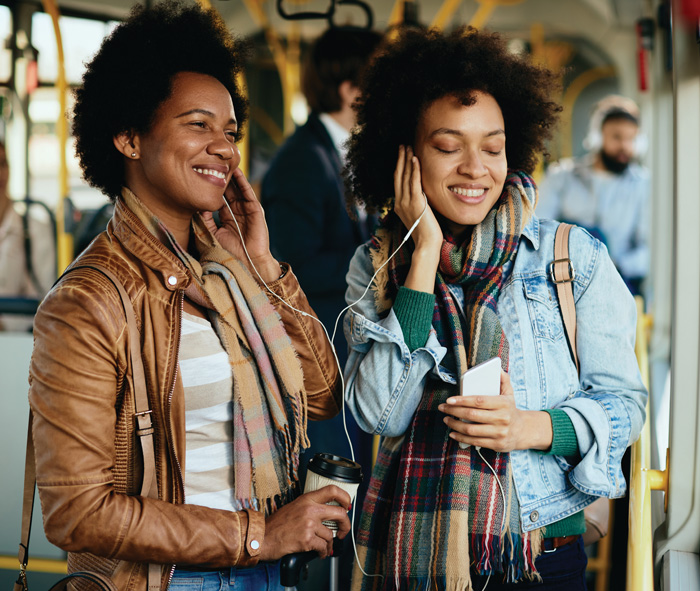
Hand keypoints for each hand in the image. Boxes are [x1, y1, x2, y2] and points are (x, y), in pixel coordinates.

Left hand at [200, 168, 280, 281]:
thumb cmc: (229, 253)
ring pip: (237, 189)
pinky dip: (242, 182)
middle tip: (210, 163)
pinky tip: (235, 172)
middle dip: (221, 178)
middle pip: (228, 191)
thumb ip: (205, 219)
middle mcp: (237, 212)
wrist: (246, 264)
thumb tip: (195, 205)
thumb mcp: (212, 233)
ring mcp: (247, 210)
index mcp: (227, 218)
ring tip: (222, 162)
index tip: (200, 177)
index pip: (219, 199)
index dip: (211, 189)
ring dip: (231, 176)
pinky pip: (247, 192)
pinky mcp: (255, 210)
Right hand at [258, 485, 351, 560]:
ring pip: (330, 534)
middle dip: (345, 524)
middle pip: (339, 513)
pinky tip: (319, 553)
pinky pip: (323, 546)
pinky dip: (323, 552)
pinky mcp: (307, 539)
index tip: (347, 504)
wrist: (263, 537)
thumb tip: (326, 512)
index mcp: (307, 499)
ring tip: (323, 546)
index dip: (344, 496)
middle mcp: (310, 509)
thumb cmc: (276, 524)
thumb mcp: (294, 507)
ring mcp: (309, 524)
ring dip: (329, 544)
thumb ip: (310, 507)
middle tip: (343, 530)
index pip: (332, 490)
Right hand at [394, 145, 441, 292]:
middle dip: (400, 159)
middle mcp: (400, 202)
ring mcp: (406, 203)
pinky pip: (413, 183)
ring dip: (406, 160)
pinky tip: (415, 159)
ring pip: (404, 176)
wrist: (427, 245)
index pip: (397, 181)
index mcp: (399, 205)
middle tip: (403, 145)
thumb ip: (418, 204)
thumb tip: (422, 196)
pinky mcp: (416, 203)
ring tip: (408, 147)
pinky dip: (413, 170)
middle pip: (398, 175)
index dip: (399, 167)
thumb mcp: (418, 215)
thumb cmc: (426, 233)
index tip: (402, 154)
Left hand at [438, 371, 552, 451]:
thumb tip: (496, 368)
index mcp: (504, 404)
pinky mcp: (496, 444)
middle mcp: (502, 419)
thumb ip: (503, 379)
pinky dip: (461, 437)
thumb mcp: (509, 393)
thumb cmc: (510, 409)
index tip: (449, 399)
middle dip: (454, 411)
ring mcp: (499, 433)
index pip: (479, 401)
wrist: (522, 431)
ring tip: (446, 419)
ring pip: (471, 429)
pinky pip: (474, 441)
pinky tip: (453, 433)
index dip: (462, 400)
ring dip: (455, 424)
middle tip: (443, 408)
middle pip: (472, 415)